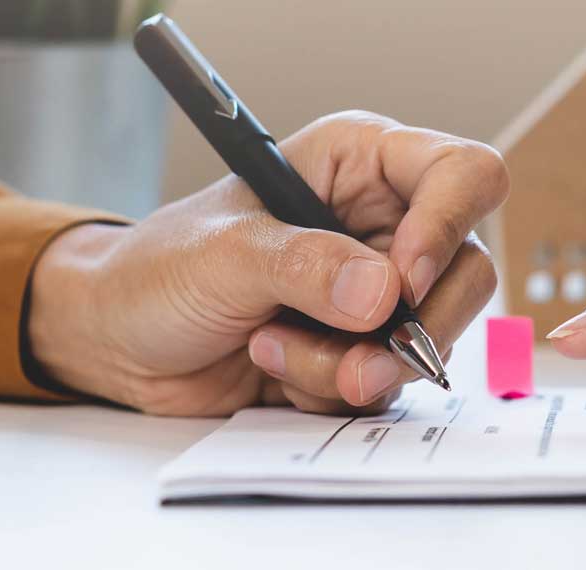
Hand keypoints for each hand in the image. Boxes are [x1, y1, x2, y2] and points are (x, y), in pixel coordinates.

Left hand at [28, 111, 504, 415]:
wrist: (117, 340)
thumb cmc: (157, 268)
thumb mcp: (223, 254)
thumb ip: (302, 266)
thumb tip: (381, 291)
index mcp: (360, 164)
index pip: (462, 174)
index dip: (447, 225)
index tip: (401, 280)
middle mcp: (382, 224)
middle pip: (468, 271)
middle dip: (412, 326)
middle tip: (355, 358)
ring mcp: (376, 294)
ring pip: (430, 340)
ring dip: (353, 365)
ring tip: (272, 349)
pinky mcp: (362, 351)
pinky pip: (389, 384)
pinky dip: (332, 390)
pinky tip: (274, 367)